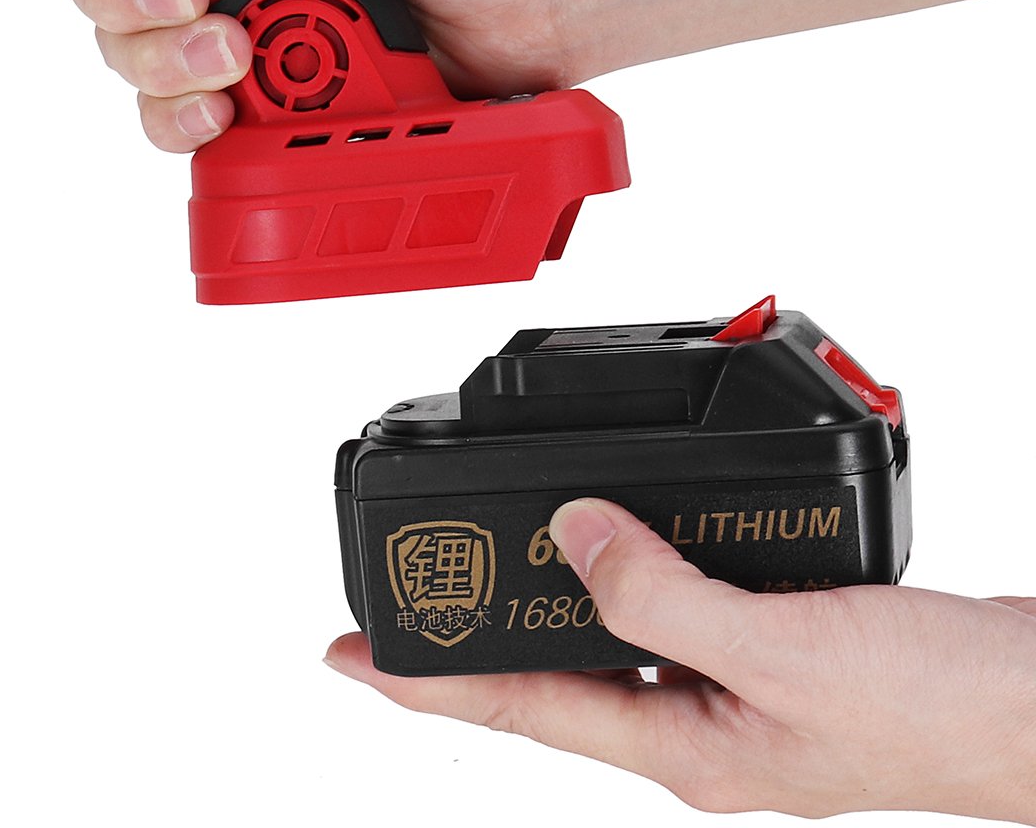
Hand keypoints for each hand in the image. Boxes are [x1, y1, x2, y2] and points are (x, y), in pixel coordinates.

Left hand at [325, 499, 1035, 822]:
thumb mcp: (784, 654)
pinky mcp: (766, 644)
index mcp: (682, 746)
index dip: (421, 685)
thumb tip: (572, 538)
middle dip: (470, 639)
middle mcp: (694, 721)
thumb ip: (666, 594)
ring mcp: (730, 688)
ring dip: (545, 595)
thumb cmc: (939, 708)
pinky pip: (665, 600)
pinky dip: (627, 565)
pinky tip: (616, 539)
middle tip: (402, 600)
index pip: (516, 708)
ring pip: (605, 632)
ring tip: (487, 563)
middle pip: (548, 673)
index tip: (344, 656)